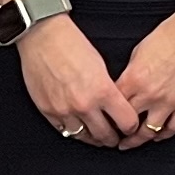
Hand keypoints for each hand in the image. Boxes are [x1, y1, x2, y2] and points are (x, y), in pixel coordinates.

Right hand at [18, 14, 141, 146]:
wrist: (43, 37)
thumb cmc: (71, 44)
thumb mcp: (101, 65)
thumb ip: (108, 90)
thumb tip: (114, 106)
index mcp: (102, 90)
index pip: (126, 122)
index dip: (131, 126)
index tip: (130, 126)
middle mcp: (84, 104)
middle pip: (106, 136)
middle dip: (113, 138)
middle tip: (115, 136)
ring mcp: (65, 110)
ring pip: (85, 138)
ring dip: (93, 138)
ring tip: (97, 135)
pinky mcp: (48, 111)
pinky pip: (64, 131)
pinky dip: (73, 131)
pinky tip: (79, 127)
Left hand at [116, 7, 174, 143]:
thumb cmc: (170, 35)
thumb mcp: (138, 51)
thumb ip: (130, 74)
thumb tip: (124, 87)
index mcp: (134, 78)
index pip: (114, 105)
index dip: (107, 115)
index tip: (104, 120)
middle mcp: (150, 93)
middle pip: (128, 123)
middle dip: (118, 132)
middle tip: (113, 137)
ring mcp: (170, 101)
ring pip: (150, 131)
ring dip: (139, 140)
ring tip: (132, 142)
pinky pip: (173, 127)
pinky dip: (163, 135)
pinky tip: (157, 136)